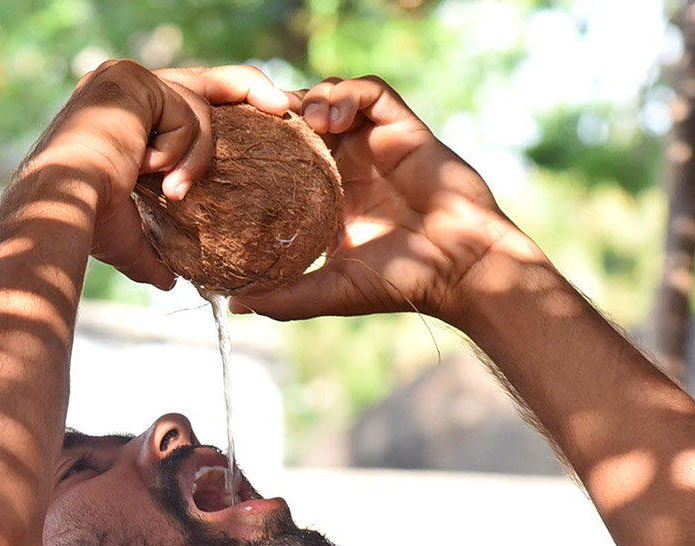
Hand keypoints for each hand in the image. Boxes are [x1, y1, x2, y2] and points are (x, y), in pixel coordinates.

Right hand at [30, 61, 289, 284]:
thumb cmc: (87, 222)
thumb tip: (169, 279)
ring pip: (199, 110)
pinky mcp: (133, 79)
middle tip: (286, 109)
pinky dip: (180, 151)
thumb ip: (154, 252)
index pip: (191, 105)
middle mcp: (127, 91)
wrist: (66, 207)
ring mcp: (128, 80)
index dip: (231, 112)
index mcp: (129, 119)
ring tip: (169, 190)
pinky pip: (186, 113)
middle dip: (252, 92)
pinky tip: (147, 170)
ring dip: (194, 159)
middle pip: (207, 81)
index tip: (271, 123)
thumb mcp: (130, 239)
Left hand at [232, 76, 541, 325]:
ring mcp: (377, 144)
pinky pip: (371, 91)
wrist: (460, 269)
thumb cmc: (403, 284)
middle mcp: (350, 166)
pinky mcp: (404, 128)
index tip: (236, 148)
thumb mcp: (334, 290)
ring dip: (312, 98)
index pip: (285, 156)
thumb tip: (233, 305)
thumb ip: (286, 297)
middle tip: (263, 123)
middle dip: (281, 113)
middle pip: (303, 118)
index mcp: (329, 198)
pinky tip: (334, 118)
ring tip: (306, 122)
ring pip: (333, 96)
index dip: (261, 145)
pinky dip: (348, 93)